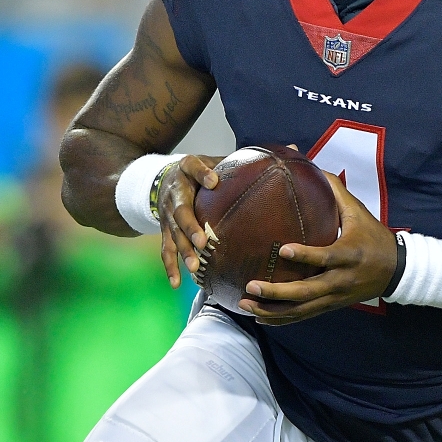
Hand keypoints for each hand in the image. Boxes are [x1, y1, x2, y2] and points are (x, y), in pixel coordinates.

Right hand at [157, 155, 223, 287]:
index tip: (213, 180)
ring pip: (173, 234)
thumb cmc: (197, 171)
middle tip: (203, 241)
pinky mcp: (165, 231)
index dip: (202, 173)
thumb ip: (233, 161)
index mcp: (186, 170)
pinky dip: (170, 268)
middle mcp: (173, 194)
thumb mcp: (211, 159)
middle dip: (191, 228)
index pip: (192, 167)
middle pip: (180, 211)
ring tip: (194, 266)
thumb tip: (278, 157)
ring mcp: (167, 215)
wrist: (164, 177)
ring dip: (184, 251)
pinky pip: (166, 250)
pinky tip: (176, 284)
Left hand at [237, 172, 397, 324]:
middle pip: (307, 292)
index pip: (325, 257)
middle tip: (251, 286)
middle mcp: (340, 280)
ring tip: (246, 305)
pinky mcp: (331, 305)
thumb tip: (313, 165)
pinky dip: (282, 319)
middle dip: (277, 292)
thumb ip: (335, 192)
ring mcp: (335, 296)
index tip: (282, 249)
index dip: (304, 256)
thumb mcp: (359, 212)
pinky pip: (304, 316)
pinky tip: (260, 317)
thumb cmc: (375, 237)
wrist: (397, 271)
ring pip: (302, 309)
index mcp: (349, 254)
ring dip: (273, 310)